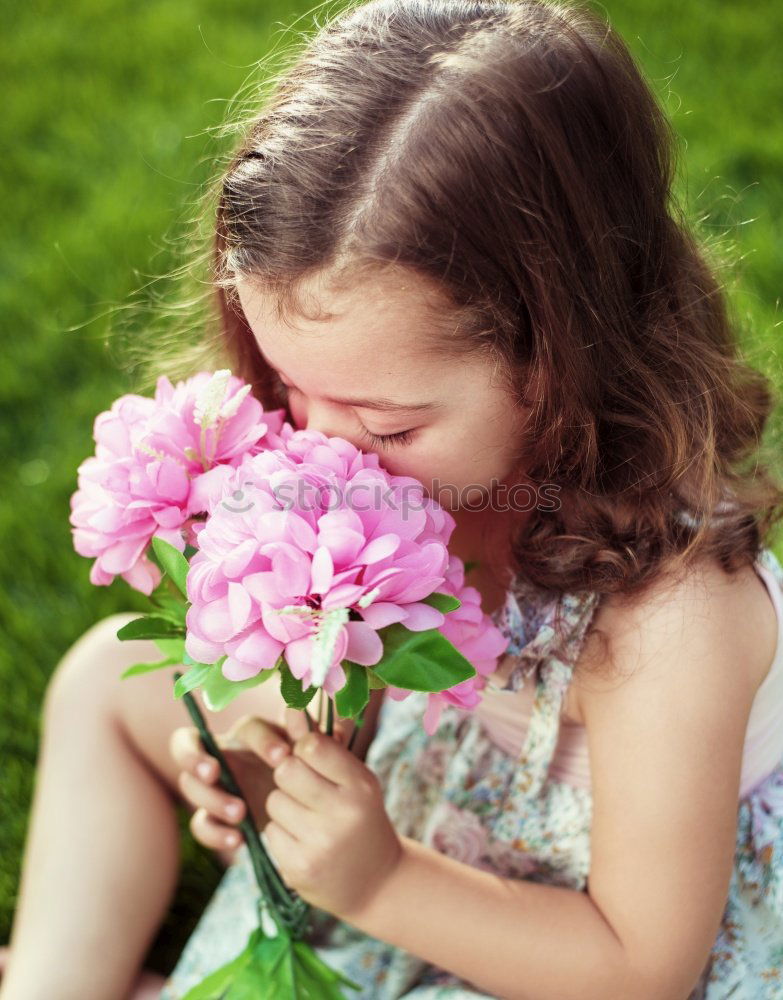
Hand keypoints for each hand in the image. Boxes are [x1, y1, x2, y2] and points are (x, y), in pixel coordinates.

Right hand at [169, 713, 292, 854]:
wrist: (302, 811)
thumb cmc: (302, 770)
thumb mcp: (307, 753)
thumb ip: (305, 732)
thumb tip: (298, 709)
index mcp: (250, 735)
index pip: (246, 727)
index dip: (260, 739)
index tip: (282, 757)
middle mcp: (224, 755)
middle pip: (190, 748)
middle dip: (197, 760)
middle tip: (214, 773)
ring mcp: (216, 787)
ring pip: (190, 786)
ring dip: (210, 798)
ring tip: (240, 814)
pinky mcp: (216, 817)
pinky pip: (201, 824)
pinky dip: (215, 833)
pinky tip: (238, 841)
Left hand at [263, 727, 402, 920]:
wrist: (378, 883)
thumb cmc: (361, 818)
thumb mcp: (357, 781)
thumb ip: (326, 747)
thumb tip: (291, 707)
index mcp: (360, 785)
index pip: (312, 746)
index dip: (304, 749)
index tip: (313, 759)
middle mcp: (343, 813)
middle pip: (286, 770)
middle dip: (289, 775)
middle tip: (305, 788)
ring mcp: (320, 844)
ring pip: (274, 801)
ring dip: (285, 806)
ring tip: (308, 819)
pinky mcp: (299, 869)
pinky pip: (271, 832)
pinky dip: (282, 834)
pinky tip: (304, 843)